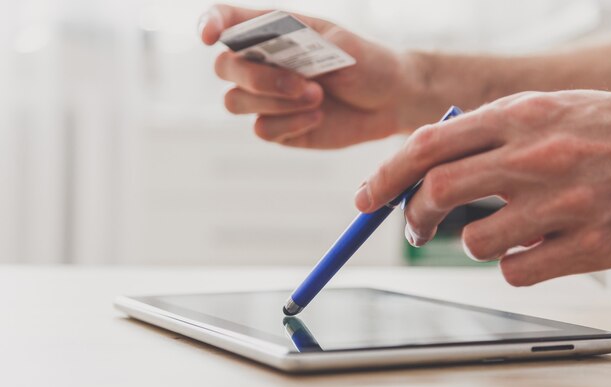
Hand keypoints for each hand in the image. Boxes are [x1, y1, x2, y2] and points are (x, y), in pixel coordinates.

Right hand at [199, 4, 437, 148]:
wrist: (389, 101)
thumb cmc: (365, 63)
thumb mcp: (342, 45)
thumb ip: (303, 46)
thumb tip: (271, 57)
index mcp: (272, 31)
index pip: (227, 21)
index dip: (211, 24)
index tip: (210, 36)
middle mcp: (261, 62)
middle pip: (225, 67)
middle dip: (258, 78)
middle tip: (302, 84)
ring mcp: (266, 98)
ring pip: (235, 102)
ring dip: (275, 102)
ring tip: (317, 98)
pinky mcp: (277, 127)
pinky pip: (262, 129)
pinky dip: (289, 124)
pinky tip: (318, 116)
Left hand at [355, 90, 610, 284]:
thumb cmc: (599, 131)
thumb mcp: (541, 110)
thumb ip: (481, 133)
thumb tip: (417, 169)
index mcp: (518, 116)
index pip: (429, 145)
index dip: (386, 174)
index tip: (365, 198)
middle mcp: (536, 155)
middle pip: (438, 192)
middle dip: (412, 216)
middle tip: (413, 226)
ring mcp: (564, 202)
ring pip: (474, 241)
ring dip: (471, 243)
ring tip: (498, 231)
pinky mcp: (589, 245)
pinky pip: (516, 271)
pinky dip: (512, 265)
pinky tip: (537, 247)